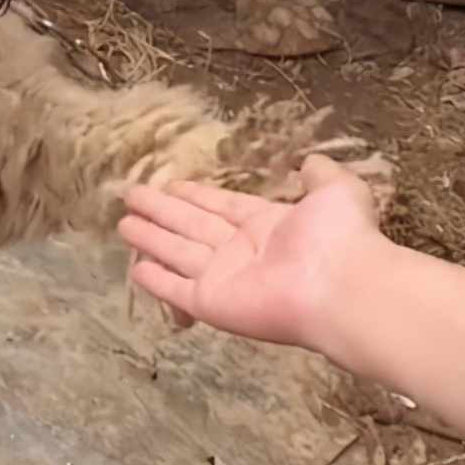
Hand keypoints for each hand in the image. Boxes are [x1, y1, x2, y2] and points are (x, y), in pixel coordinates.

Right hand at [118, 154, 383, 348]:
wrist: (342, 288)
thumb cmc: (340, 237)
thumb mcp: (336, 192)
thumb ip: (321, 176)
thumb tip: (312, 161)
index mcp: (266, 225)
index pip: (219, 206)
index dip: (193, 195)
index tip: (170, 184)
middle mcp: (241, 251)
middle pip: (190, 225)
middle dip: (161, 211)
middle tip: (131, 195)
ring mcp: (224, 278)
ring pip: (176, 252)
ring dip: (150, 238)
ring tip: (122, 223)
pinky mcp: (211, 303)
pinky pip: (176, 289)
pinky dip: (155, 281)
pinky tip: (134, 269)